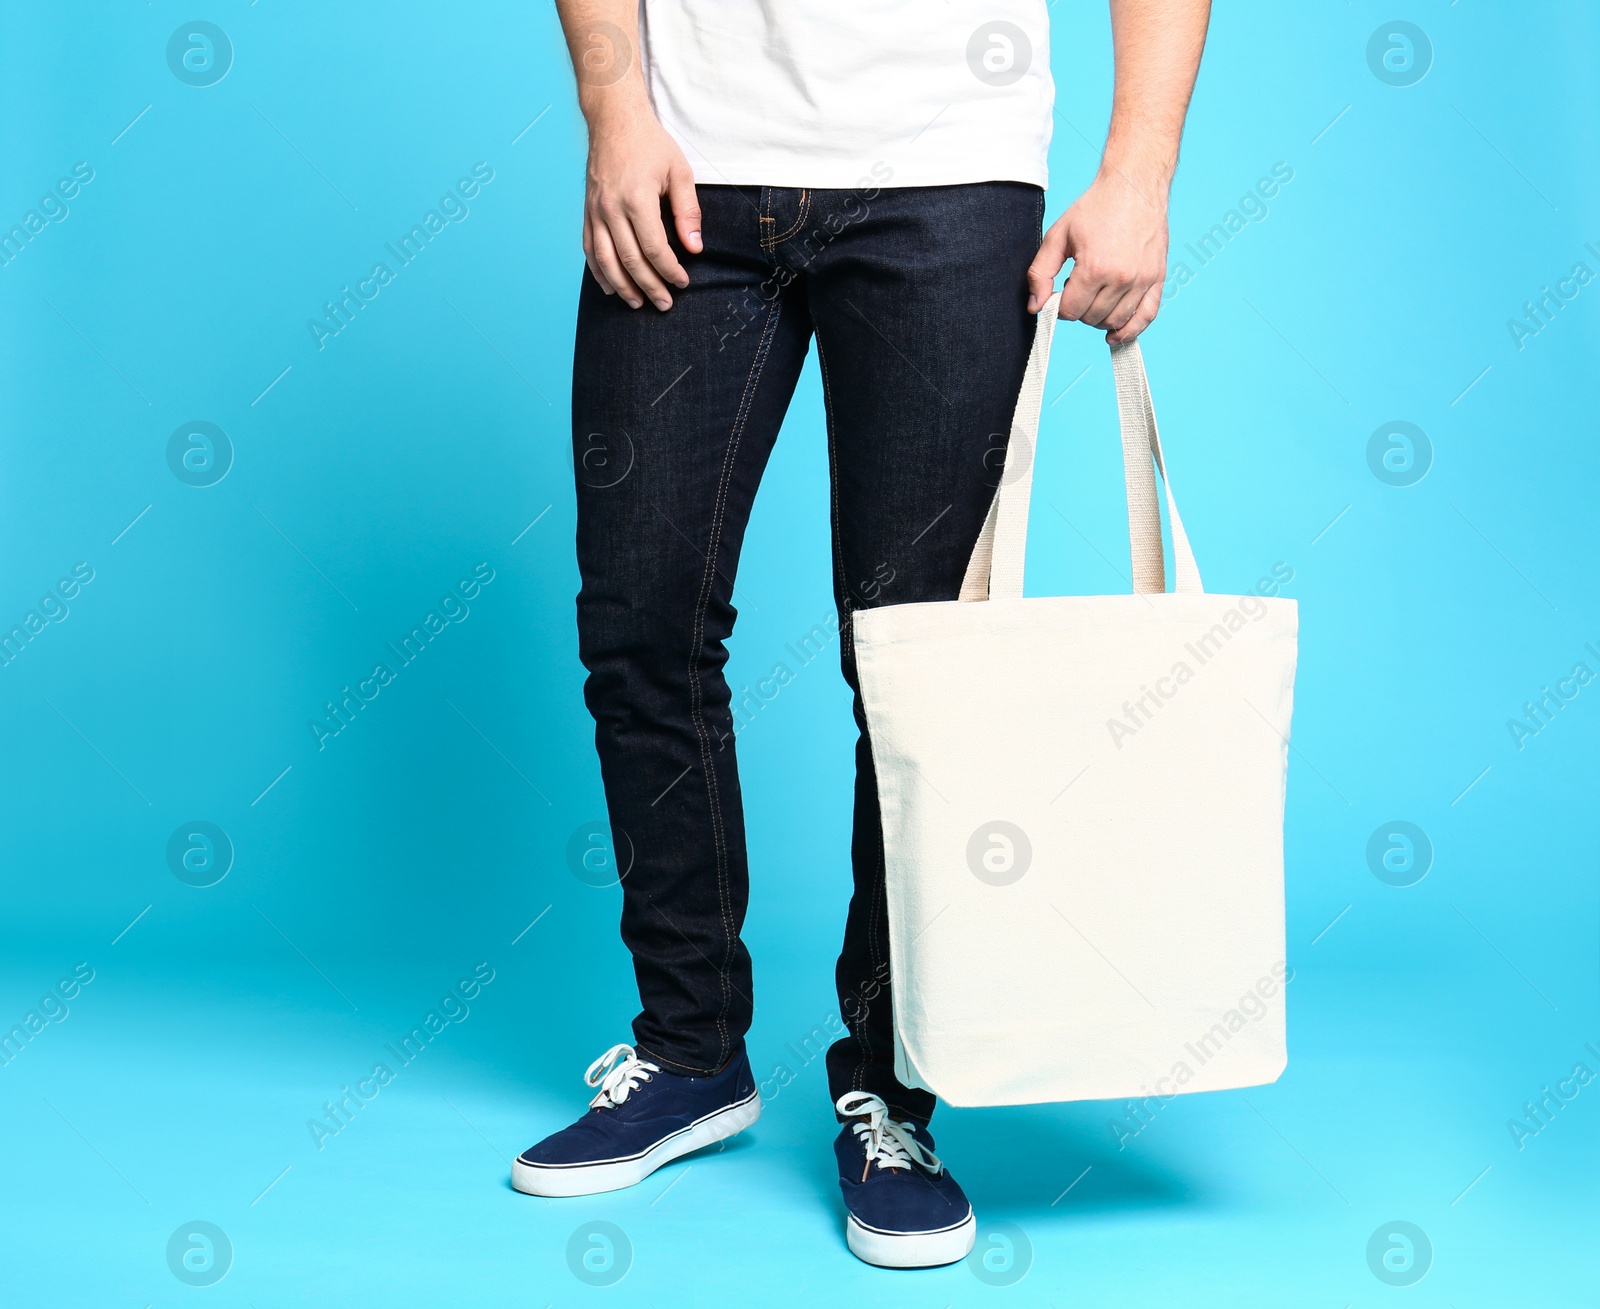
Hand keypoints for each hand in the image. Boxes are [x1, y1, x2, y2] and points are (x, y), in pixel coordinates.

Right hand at [583, 107, 701, 310]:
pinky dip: (599, 271)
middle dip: (649, 287)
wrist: (614, 119)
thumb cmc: (650, 144)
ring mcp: (595, 210)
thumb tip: (694, 248)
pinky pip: (589, 248)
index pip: (654, 249)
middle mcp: (611, 208)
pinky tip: (610, 286)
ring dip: (622, 286)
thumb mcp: (679, 172)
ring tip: (637, 304)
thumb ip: (688, 211)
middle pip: (630, 260)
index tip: (682, 282)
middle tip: (665, 304)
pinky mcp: (587, 210)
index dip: (669, 271)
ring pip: (606, 260)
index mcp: (636, 198)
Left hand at [1028, 170, 1168, 343]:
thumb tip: (1035, 307)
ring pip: (1115, 321)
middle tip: (1078, 289)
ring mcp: (1142, 280)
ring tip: (1093, 300)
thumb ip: (1040, 272)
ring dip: (1099, 318)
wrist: (1135, 186)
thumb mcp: (1058, 235)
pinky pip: (1146, 316)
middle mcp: (1121, 278)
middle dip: (1079, 310)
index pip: (1070, 311)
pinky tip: (1115, 335)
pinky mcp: (1157, 278)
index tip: (1060, 293)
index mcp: (1094, 268)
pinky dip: (1130, 330)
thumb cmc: (1095, 208)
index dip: (1060, 306)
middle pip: (1091, 318)